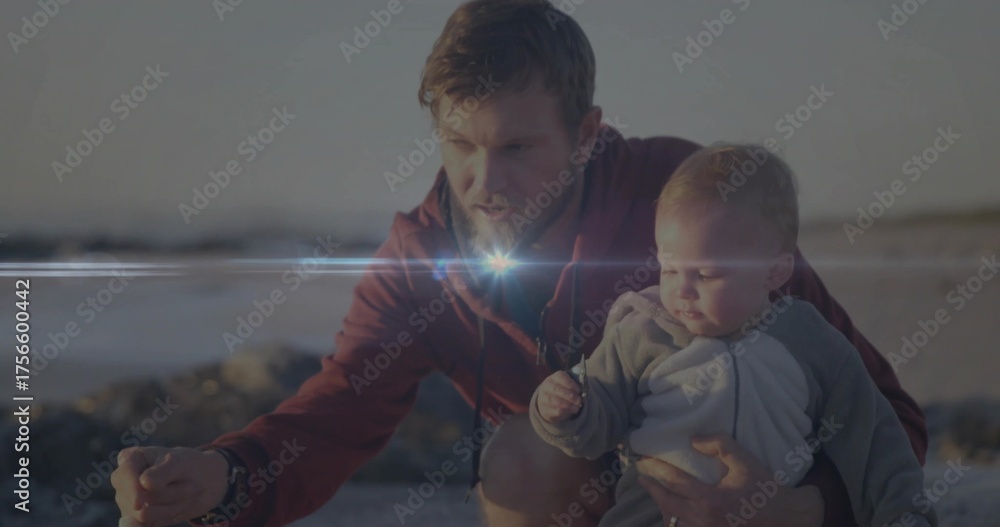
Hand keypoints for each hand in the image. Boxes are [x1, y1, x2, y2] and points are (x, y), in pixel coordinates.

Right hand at [112, 446, 229, 526]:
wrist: (200, 482)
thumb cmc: (187, 466)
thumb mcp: (180, 462)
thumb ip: (163, 471)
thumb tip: (143, 484)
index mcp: (130, 459)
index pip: (124, 475)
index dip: (131, 489)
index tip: (139, 502)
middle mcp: (123, 482)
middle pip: (137, 499)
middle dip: (169, 495)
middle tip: (191, 485)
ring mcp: (127, 502)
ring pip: (143, 515)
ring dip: (172, 507)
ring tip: (185, 493)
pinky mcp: (136, 519)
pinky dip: (161, 519)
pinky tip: (168, 514)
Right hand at [536, 371, 582, 423]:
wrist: (547, 401)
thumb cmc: (562, 391)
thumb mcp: (567, 386)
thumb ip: (574, 387)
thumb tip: (583, 392)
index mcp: (554, 377)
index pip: (561, 377)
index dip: (570, 384)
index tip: (578, 390)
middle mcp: (547, 386)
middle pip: (556, 389)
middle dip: (569, 395)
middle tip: (579, 401)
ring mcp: (543, 397)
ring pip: (553, 400)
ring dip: (567, 405)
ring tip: (576, 408)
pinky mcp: (544, 408)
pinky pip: (551, 410)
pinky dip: (561, 411)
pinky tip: (568, 412)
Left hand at [635, 434, 823, 526]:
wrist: (788, 519)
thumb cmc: (766, 489)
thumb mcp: (745, 461)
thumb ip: (719, 445)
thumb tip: (694, 440)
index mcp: (710, 499)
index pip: (673, 482)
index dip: (654, 470)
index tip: (642, 461)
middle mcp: (704, 520)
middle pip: (666, 505)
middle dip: (652, 490)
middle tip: (642, 477)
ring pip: (674, 524)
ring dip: (663, 508)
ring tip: (658, 494)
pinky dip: (677, 523)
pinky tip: (674, 514)